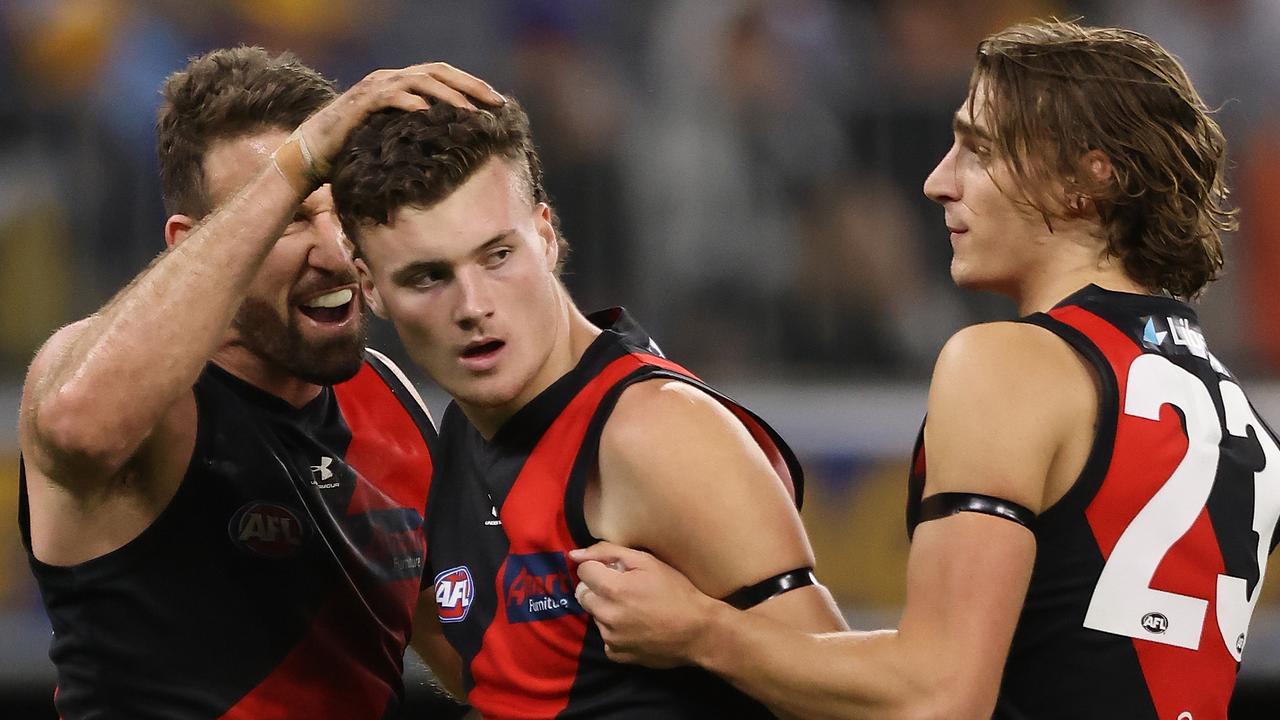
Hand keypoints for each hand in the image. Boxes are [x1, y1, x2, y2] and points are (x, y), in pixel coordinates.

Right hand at [296, 62, 503, 179]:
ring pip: (419, 80)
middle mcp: (391, 79)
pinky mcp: (360, 103)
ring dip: (447, 94)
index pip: (444, 76)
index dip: (473, 86)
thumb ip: (420, 132)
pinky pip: (389, 97)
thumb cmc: (357, 148)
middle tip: (496, 102)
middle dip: (471, 85)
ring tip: (470, 112)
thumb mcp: (396, 137)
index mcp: (402, 84)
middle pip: (438, 71)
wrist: (313, 152)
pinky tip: (426, 111)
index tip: (498, 102)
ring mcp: (375, 88)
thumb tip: (456, 145)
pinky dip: (409, 101)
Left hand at [571, 542, 721, 668]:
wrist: (699, 631)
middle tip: (623, 589)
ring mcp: (610, 638)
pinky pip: (606, 637)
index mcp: (613, 589)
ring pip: (594, 616)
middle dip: (598, 588)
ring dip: (606, 609)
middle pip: (583, 595)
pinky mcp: (617, 654)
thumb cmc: (676, 591)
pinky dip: (615, 631)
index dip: (598, 567)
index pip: (583, 571)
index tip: (615, 571)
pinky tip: (636, 626)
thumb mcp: (647, 562)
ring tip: (634, 609)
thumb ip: (608, 552)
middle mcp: (606, 615)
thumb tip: (574, 554)